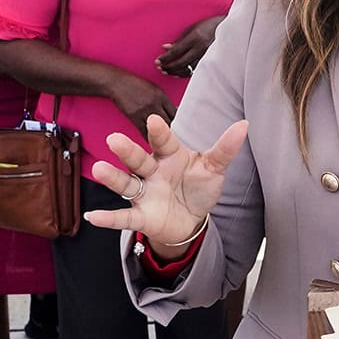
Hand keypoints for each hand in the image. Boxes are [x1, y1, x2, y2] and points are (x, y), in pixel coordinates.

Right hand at [85, 115, 248, 259]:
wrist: (191, 218)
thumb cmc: (198, 186)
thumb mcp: (213, 168)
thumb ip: (225, 149)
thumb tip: (245, 124)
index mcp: (170, 156)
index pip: (164, 141)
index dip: (159, 132)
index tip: (153, 120)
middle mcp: (152, 172)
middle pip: (138, 159)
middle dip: (127, 151)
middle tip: (114, 139)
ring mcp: (144, 193)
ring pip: (126, 183)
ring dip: (112, 178)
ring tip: (100, 169)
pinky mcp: (141, 216)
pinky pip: (123, 217)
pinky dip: (109, 218)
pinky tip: (93, 217)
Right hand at [108, 74, 176, 137]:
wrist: (117, 83)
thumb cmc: (136, 86)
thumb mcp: (154, 89)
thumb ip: (163, 101)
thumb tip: (173, 112)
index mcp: (161, 96)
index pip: (175, 112)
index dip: (180, 122)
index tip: (181, 130)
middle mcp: (155, 103)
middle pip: (169, 121)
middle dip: (173, 130)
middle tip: (176, 140)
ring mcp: (144, 110)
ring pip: (156, 127)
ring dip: (161, 136)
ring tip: (166, 144)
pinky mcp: (134, 116)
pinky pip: (144, 131)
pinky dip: (149, 138)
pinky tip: (152, 143)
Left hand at [157, 16, 223, 77]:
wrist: (227, 29)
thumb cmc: (208, 26)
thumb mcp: (192, 29)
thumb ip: (179, 40)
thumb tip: (165, 48)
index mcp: (195, 38)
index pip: (176, 51)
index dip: (165, 57)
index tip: (157, 61)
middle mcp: (201, 48)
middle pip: (181, 62)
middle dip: (169, 66)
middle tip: (160, 67)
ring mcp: (207, 56)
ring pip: (188, 69)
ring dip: (175, 71)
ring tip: (166, 71)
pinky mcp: (210, 62)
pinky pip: (195, 71)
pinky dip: (185, 73)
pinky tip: (177, 73)